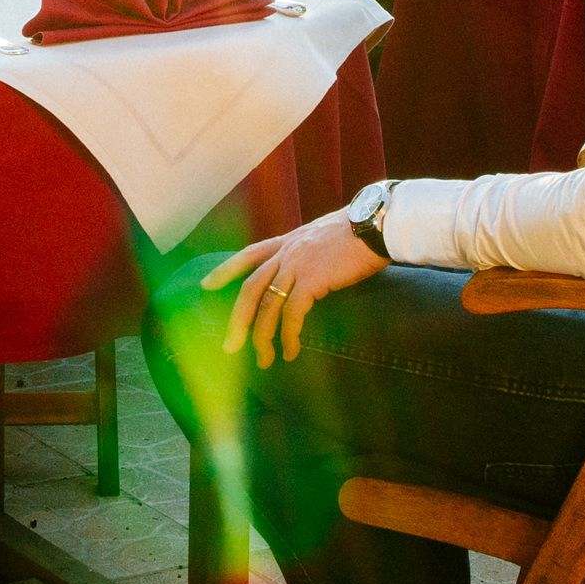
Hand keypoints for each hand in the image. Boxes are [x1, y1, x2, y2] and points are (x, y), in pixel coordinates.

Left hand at [194, 207, 386, 363]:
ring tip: (264, 360)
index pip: (249, 254)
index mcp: (289, 241)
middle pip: (251, 288)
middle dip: (238, 320)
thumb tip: (313, 266)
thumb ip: (311, 251)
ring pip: (268, 305)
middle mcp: (287, 252)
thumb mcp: (324, 236)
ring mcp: (298, 265)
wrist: (377, 223)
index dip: (226, 270)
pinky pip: (293, 313)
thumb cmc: (360, 230)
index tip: (207, 284)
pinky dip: (289, 335)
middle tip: (229, 346)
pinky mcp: (313, 279)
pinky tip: (292, 351)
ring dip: (262, 336)